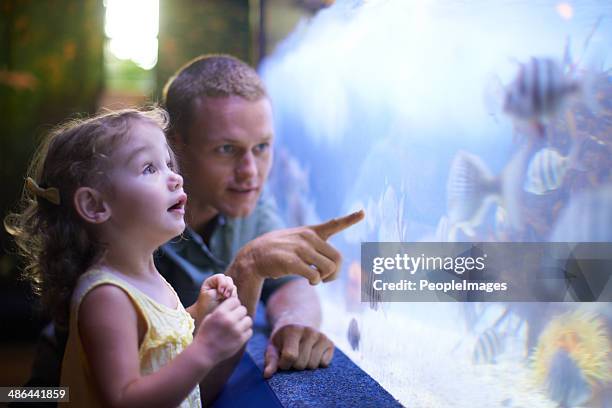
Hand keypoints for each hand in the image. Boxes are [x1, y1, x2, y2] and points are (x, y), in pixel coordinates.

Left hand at [191, 274, 236, 326]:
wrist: (205, 318)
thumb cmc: (205, 306)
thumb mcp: (210, 295)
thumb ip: (221, 288)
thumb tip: (232, 288)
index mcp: (212, 281)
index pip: (221, 277)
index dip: (222, 283)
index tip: (220, 292)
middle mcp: (219, 284)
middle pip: (229, 280)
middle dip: (228, 288)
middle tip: (225, 296)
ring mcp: (225, 291)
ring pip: (233, 288)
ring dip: (231, 294)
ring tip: (226, 301)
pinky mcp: (230, 298)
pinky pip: (235, 296)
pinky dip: (233, 299)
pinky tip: (228, 304)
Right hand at [193, 297, 252, 364]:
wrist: (204, 353)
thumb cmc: (205, 334)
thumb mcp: (209, 318)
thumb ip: (221, 310)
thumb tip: (233, 305)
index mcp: (220, 313)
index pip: (235, 301)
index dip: (233, 305)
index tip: (231, 309)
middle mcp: (229, 320)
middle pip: (243, 309)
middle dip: (239, 313)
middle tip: (234, 319)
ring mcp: (237, 330)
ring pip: (249, 320)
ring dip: (244, 322)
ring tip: (237, 326)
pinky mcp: (241, 340)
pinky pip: (250, 331)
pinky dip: (245, 332)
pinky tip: (238, 334)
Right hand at [238, 210, 364, 284]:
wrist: (253, 256)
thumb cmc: (277, 251)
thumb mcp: (295, 240)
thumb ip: (313, 246)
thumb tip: (332, 265)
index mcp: (310, 231)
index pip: (334, 224)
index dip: (350, 218)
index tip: (363, 212)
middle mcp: (307, 237)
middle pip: (337, 257)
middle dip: (335, 272)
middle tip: (326, 278)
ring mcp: (299, 249)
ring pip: (329, 268)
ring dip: (325, 278)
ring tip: (315, 279)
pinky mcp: (292, 261)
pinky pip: (315, 275)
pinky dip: (315, 281)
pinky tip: (308, 280)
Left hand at [263, 324, 333, 377]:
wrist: (299, 320)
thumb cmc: (283, 337)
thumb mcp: (273, 346)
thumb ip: (270, 360)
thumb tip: (267, 375)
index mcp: (293, 330)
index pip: (290, 356)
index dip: (284, 364)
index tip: (282, 361)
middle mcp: (309, 331)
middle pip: (301, 364)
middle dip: (294, 365)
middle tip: (293, 356)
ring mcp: (321, 336)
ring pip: (313, 365)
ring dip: (306, 365)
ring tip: (302, 355)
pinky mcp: (330, 342)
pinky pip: (324, 364)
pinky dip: (318, 363)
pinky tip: (312, 354)